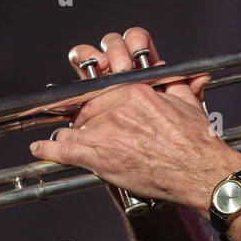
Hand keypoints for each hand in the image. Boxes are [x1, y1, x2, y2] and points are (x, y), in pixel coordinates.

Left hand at [32, 27, 240, 213]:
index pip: (101, 86)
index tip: (90, 98)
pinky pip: (64, 149)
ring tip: (66, 135)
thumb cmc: (196, 141)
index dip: (94, 94)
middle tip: (81, 121)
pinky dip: (48, 149)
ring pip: (72, 126)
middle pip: (84, 105)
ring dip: (68, 131)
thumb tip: (169, 69)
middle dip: (81, 113)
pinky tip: (40, 148)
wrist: (200, 171)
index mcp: (135, 91)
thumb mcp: (186, 102)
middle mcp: (117, 108)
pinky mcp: (100, 158)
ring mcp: (106, 133)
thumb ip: (172, 83)